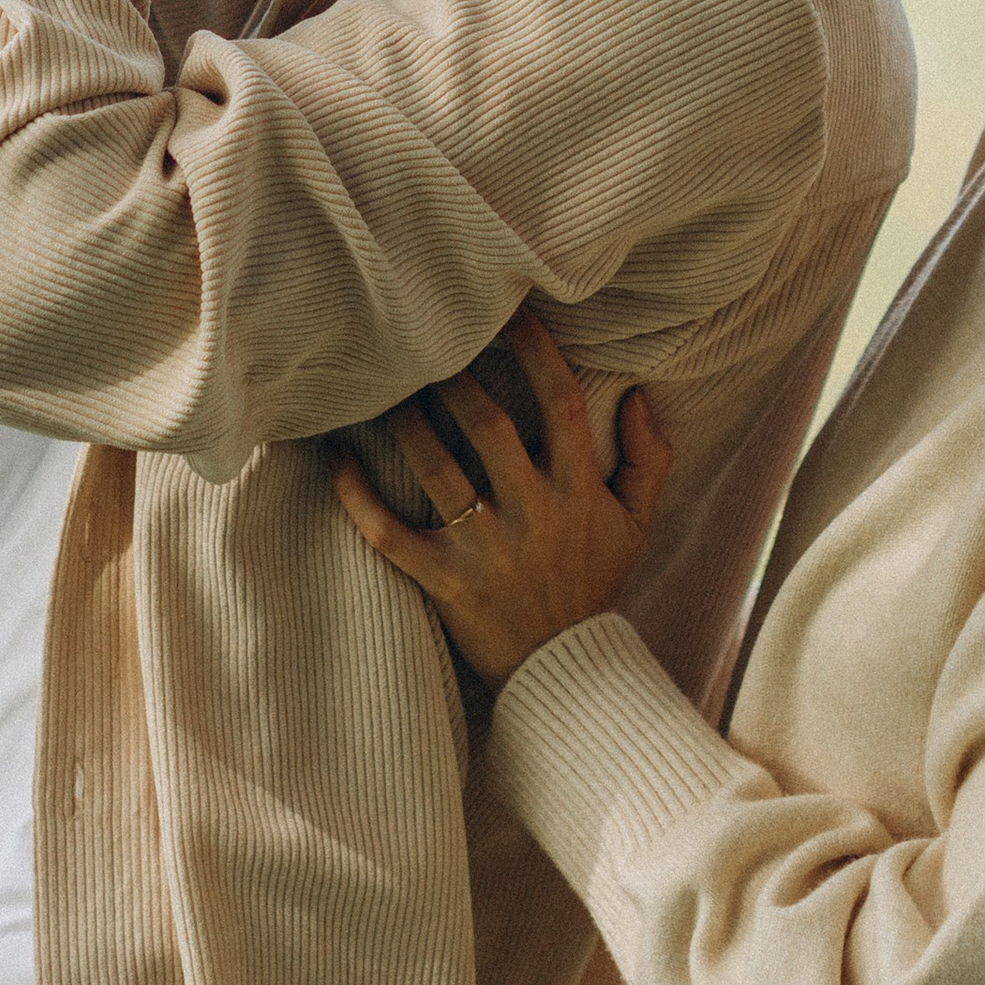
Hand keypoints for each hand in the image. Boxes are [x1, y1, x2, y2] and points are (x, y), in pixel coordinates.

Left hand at [330, 310, 672, 688]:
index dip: (535, 348)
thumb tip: (638, 392)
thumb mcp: (637, 523)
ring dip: (406, 423)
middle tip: (426, 344)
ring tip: (386, 391)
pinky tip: (335, 457)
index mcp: (578, 490)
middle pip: (488, 425)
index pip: (561, 401)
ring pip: (435, 470)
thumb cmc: (594, 585)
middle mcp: (532, 513)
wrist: (565, 674)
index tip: (509, 310)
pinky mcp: (443, 582)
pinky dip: (356, 495)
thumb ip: (648, 457)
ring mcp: (484, 549)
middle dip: (455, 378)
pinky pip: (389, 533)